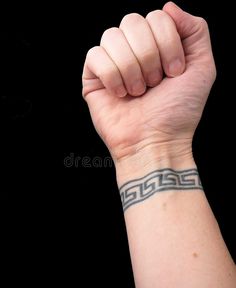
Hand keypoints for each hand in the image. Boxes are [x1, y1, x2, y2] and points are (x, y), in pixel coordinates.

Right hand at [82, 2, 215, 163]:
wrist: (156, 142)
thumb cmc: (178, 111)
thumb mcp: (202, 69)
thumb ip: (196, 31)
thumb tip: (168, 6)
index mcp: (158, 45)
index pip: (158, 16)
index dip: (168, 44)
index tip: (174, 73)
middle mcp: (134, 50)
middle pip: (132, 21)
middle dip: (149, 56)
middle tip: (154, 84)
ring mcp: (112, 62)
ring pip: (112, 36)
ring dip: (131, 68)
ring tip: (138, 92)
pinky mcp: (93, 77)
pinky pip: (95, 56)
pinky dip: (112, 77)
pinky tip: (120, 94)